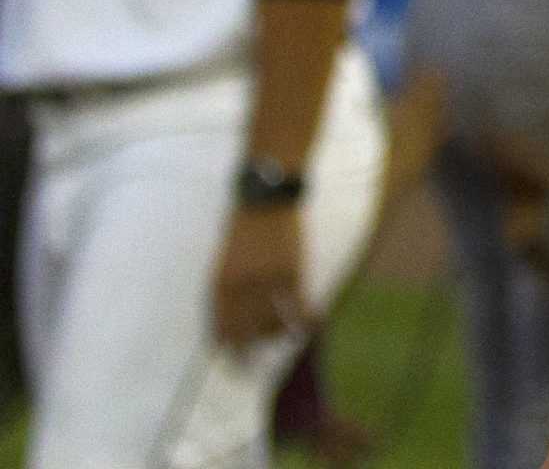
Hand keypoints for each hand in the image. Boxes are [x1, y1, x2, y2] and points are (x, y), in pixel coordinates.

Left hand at [211, 201, 306, 349]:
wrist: (266, 197)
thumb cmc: (242, 226)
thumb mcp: (223, 259)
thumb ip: (226, 288)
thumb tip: (230, 318)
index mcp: (219, 285)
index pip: (220, 328)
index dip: (225, 348)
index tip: (229, 361)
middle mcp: (240, 289)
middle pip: (243, 333)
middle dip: (246, 356)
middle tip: (249, 370)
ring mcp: (267, 282)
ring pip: (272, 323)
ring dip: (277, 336)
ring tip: (283, 340)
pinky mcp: (292, 272)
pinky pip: (298, 307)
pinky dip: (305, 321)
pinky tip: (310, 328)